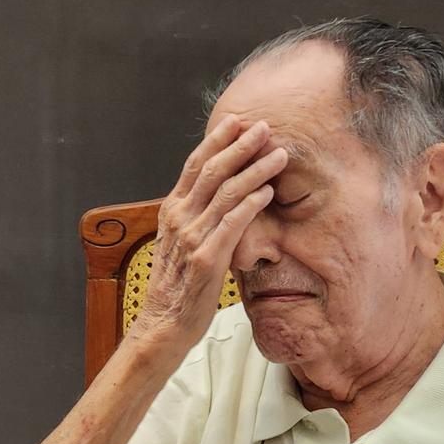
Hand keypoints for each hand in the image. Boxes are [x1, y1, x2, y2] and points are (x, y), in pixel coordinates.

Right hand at [130, 115, 287, 347]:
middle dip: (241, 145)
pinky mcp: (207, 258)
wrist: (165, 322)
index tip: (238, 121)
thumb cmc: (178, 283)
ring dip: (255, 170)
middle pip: (212, 170)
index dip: (217, 140)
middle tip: (265, 128)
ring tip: (279, 155)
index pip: (195, 165)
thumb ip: (193, 215)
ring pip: (227, 192)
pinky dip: (251, 203)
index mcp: (171, 210)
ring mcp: (192, 237)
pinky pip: (232, 223)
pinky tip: (268, 192)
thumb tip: (215, 192)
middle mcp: (179, 218)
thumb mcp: (178, 241)